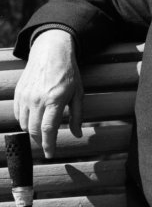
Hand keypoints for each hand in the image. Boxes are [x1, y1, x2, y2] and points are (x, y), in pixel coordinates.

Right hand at [13, 29, 82, 157]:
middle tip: (47, 145)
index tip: (50, 154)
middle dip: (40, 141)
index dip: (48, 145)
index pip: (48, 129)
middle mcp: (37, 99)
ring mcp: (25, 96)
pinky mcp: (19, 93)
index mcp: (54, 100)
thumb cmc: (68, 73)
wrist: (50, 52)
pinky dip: (25, 121)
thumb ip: (77, 116)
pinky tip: (34, 120)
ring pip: (24, 124)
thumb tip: (77, 134)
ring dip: (32, 132)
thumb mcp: (78, 93)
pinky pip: (18, 114)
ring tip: (42, 132)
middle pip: (34, 130)